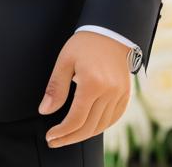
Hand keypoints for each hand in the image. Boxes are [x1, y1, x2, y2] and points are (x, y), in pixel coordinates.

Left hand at [38, 31, 131, 147]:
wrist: (111, 30)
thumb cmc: (85, 43)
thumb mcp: (65, 60)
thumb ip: (56, 87)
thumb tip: (45, 111)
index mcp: (92, 82)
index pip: (76, 119)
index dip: (62, 132)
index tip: (50, 136)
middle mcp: (109, 91)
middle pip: (89, 127)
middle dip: (70, 138)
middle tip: (55, 142)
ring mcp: (120, 93)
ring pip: (101, 125)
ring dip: (84, 135)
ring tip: (68, 136)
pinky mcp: (126, 94)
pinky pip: (113, 118)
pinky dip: (100, 127)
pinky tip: (88, 127)